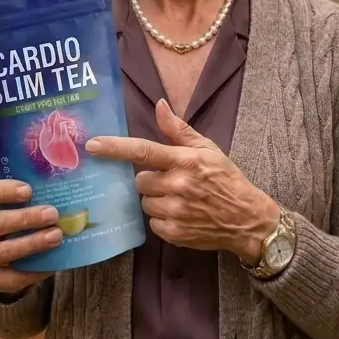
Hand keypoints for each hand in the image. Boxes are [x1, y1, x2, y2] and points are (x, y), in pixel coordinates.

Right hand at [0, 180, 61, 293]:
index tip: (28, 190)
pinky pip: (10, 277)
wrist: (5, 259)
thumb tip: (71, 178)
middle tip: (52, 214)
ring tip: (57, 236)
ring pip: (4, 250)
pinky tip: (52, 264)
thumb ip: (35, 194)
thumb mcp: (18, 205)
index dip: (4, 191)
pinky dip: (33, 272)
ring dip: (32, 243)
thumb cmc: (16, 221)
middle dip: (26, 218)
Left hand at [86, 98, 278, 262]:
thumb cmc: (226, 179)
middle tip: (171, 181)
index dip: (115, 148)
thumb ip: (179, 130)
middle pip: (139, 181)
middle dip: (151, 180)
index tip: (92, 144)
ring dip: (156, 199)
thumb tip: (159, 105)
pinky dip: (163, 218)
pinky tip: (181, 214)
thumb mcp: (208, 149)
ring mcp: (175, 211)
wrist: (246, 219)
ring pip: (145, 202)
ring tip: (180, 199)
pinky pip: (153, 222)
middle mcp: (178, 186)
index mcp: (185, 161)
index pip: (143, 150)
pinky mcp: (174, 233)